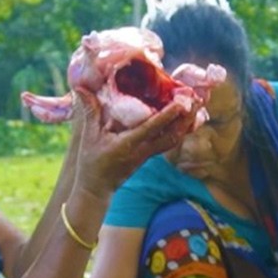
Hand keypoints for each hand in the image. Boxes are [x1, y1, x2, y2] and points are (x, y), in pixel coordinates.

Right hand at [71, 92, 192, 198]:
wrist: (97, 189)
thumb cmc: (91, 163)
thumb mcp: (88, 137)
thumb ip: (89, 112)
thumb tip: (80, 88)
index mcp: (129, 144)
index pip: (152, 128)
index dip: (167, 115)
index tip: (181, 103)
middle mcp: (143, 150)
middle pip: (171, 135)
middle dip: (185, 118)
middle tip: (197, 99)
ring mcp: (148, 154)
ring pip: (174, 139)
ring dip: (186, 123)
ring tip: (196, 105)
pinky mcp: (149, 155)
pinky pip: (169, 142)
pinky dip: (179, 129)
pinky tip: (185, 117)